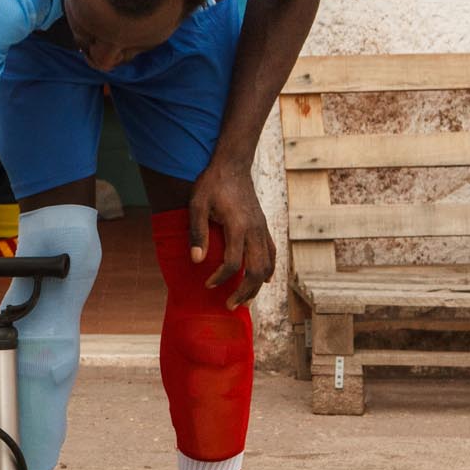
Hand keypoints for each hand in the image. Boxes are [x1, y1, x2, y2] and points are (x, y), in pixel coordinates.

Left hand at [186, 159, 277, 307]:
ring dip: (257, 286)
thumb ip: (197, 232)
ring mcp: (262, 228)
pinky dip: (269, 270)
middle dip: (244, 292)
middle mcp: (254, 230)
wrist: (233, 164)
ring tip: (244, 301)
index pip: (232, 263)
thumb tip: (196, 261)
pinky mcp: (264, 226)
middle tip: (229, 305)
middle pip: (256, 270)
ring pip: (268, 265)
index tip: (207, 285)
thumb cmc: (211, 183)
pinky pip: (272, 253)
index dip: (220, 278)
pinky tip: (264, 281)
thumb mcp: (197, 204)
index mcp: (238, 226)